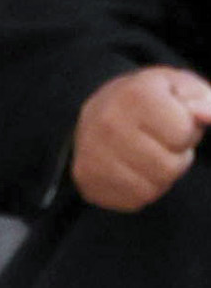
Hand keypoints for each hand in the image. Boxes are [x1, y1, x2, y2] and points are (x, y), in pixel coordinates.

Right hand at [72, 64, 210, 212]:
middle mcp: (107, 121)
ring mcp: (93, 152)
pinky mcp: (88, 179)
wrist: (99, 112)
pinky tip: (130, 168)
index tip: (169, 120)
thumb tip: (208, 114)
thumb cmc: (150, 100)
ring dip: (159, 175)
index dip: (185, 131)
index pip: (182, 132)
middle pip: (169, 165)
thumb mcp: (181, 88)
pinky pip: (135, 199)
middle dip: (174, 157)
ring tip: (146, 154)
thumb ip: (205, 99)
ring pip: (153, 187)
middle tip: (158, 141)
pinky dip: (141, 188)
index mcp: (133, 93)